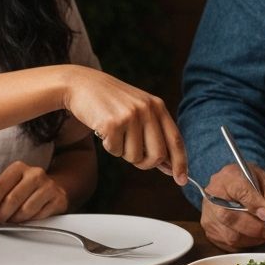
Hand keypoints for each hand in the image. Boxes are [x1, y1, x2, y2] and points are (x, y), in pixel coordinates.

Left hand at [0, 161, 68, 225]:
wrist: (52, 188)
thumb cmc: (25, 189)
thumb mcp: (7, 188)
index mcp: (19, 168)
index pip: (0, 186)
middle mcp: (35, 173)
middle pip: (13, 198)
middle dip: (2, 215)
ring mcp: (49, 186)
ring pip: (26, 209)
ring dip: (16, 220)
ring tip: (12, 220)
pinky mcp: (59, 199)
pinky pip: (40, 216)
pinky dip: (30, 221)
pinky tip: (27, 219)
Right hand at [61, 67, 187, 183]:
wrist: (82, 84)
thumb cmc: (112, 103)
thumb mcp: (139, 111)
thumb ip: (155, 135)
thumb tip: (170, 166)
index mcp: (158, 106)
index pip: (175, 140)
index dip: (180, 162)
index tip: (182, 180)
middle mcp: (147, 109)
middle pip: (158, 155)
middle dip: (146, 163)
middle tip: (134, 157)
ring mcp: (130, 116)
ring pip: (135, 156)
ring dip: (124, 153)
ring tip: (116, 134)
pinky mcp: (112, 123)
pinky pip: (116, 151)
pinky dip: (110, 147)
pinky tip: (104, 130)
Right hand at [199, 163, 264, 251]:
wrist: (238, 186)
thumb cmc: (254, 184)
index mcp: (229, 176)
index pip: (239, 190)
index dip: (254, 204)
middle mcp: (213, 194)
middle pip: (229, 216)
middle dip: (254, 227)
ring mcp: (208, 213)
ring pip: (229, 234)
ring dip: (251, 238)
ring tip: (263, 232)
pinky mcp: (209, 229)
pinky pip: (227, 243)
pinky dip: (244, 243)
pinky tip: (252, 236)